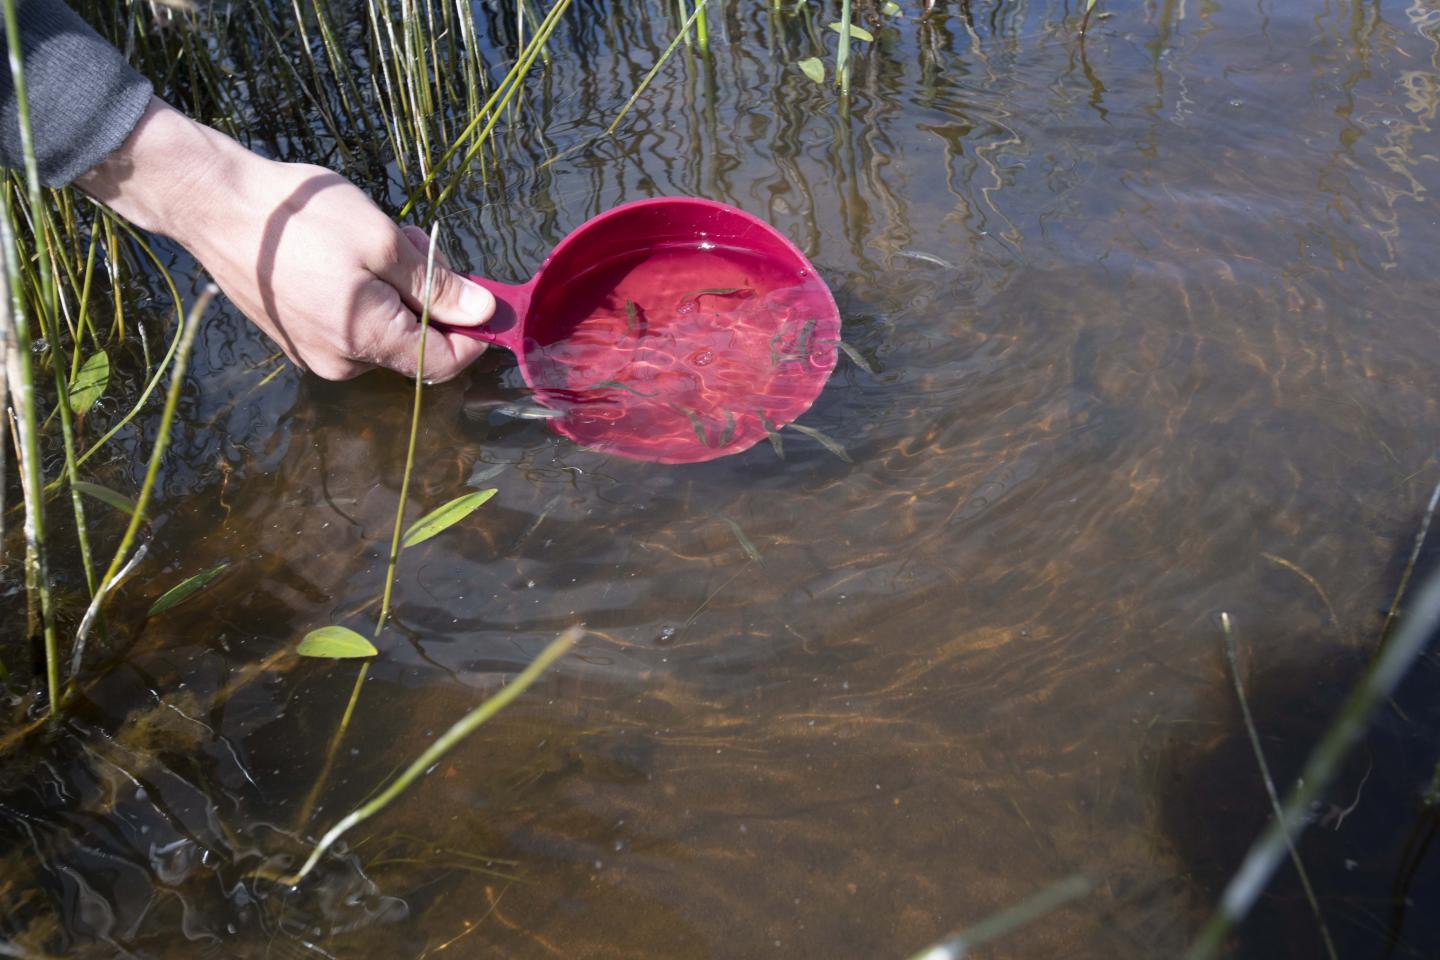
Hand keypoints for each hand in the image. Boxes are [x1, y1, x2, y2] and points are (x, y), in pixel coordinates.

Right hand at [76, 98, 494, 381]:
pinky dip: (366, 295)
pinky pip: (351, 326)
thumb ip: (436, 284)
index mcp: (367, 341)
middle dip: (430, 299)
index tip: (482, 295)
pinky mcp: (296, 337)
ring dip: (398, 292)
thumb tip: (481, 312)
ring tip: (377, 241)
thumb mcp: (383, 241)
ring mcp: (314, 353)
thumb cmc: (302, 218)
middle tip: (418, 243)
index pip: (444, 363)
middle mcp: (341, 363)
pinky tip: (347, 254)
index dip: (472, 334)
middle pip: (415, 346)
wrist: (214, 206)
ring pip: (384, 333)